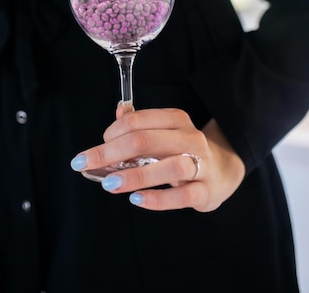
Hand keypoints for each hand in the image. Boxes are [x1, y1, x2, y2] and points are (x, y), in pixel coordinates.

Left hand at [71, 107, 245, 211]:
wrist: (222, 171)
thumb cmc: (183, 150)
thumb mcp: (164, 132)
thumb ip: (140, 123)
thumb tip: (119, 110)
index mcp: (175, 119)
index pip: (138, 121)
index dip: (112, 133)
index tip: (96, 146)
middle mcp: (190, 138)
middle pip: (146, 141)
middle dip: (110, 153)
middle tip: (86, 164)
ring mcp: (201, 164)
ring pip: (168, 167)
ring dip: (134, 175)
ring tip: (110, 184)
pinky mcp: (206, 190)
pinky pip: (182, 196)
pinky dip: (158, 199)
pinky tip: (137, 200)